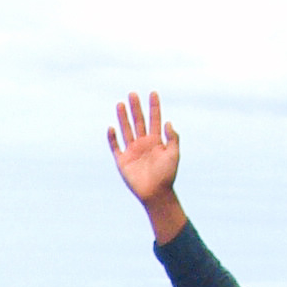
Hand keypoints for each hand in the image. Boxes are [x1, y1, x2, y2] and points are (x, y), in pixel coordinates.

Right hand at [108, 92, 182, 221]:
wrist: (156, 193)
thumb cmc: (167, 175)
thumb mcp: (174, 154)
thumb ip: (173, 138)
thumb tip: (168, 122)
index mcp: (157, 141)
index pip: (155, 119)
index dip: (154, 107)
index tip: (153, 93)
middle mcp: (143, 143)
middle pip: (138, 121)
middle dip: (136, 108)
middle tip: (133, 94)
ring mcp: (132, 151)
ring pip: (126, 130)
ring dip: (123, 117)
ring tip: (120, 104)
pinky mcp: (123, 161)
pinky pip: (116, 147)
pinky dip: (113, 138)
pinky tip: (111, 128)